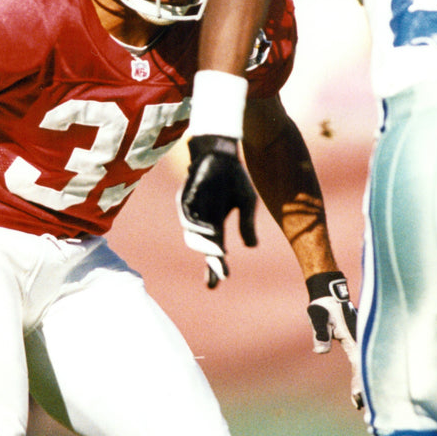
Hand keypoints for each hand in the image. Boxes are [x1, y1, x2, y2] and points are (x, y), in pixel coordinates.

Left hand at [177, 135, 257, 288]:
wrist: (222, 154)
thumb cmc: (234, 178)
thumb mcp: (247, 203)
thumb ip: (247, 224)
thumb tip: (251, 247)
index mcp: (215, 226)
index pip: (213, 252)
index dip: (215, 267)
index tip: (220, 281)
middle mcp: (201, 222)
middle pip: (202, 248)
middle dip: (210, 263)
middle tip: (219, 275)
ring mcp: (192, 211)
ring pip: (192, 236)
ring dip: (206, 246)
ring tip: (220, 253)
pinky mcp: (185, 199)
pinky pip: (188, 218)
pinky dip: (198, 227)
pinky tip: (210, 232)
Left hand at [305, 271, 363, 408]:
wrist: (329, 294)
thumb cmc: (323, 307)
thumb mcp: (319, 318)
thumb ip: (320, 334)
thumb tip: (320, 351)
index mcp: (353, 338)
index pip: (357, 365)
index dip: (358, 382)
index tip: (358, 399)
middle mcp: (360, 341)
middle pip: (366, 369)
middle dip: (366, 389)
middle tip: (363, 410)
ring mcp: (360, 341)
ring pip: (366, 365)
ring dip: (366, 384)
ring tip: (363, 405)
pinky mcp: (357, 341)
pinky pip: (362, 360)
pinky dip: (363, 374)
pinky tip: (360, 388)